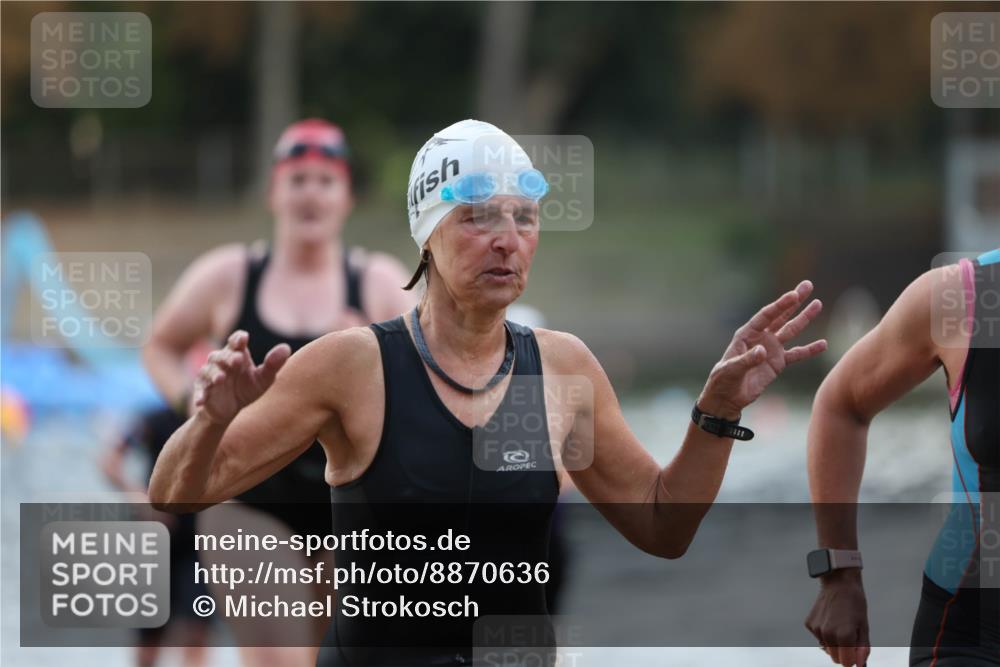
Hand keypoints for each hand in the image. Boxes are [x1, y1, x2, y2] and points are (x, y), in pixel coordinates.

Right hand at [191, 330, 290, 424]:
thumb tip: (286, 348)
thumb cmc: (247, 388)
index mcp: (236, 354)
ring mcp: (210, 376)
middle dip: (229, 357)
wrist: (230, 410)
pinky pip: (199, 391)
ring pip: (208, 371)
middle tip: (238, 359)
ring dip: (214, 374)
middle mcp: (220, 362)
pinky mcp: (202, 391)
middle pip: (221, 355)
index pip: (235, 341)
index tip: (243, 338)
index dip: (238, 339)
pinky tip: (200, 401)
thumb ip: (273, 364)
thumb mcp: (263, 379)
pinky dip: (199, 395)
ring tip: (221, 378)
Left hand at [699, 280, 826, 418]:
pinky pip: (796, 354)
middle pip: (780, 316)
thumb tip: (763, 351)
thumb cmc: (723, 380)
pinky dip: (809, 350)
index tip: (794, 295)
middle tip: (807, 285)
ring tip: (818, 304)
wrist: (727, 397)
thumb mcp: (731, 370)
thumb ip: (747, 360)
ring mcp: (771, 349)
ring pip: (791, 330)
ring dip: (804, 318)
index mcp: (746, 334)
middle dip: (794, 301)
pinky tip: (823, 344)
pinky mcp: (778, 363)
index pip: (766, 316)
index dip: (780, 305)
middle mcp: (760, 337)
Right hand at [805, 570, 869, 666]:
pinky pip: (819, 638)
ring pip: (827, 648)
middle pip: (835, 658)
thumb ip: (862, 648)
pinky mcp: (809, 624)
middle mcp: (828, 634)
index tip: (856, 650)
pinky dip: (825, 633)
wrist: (839, 583)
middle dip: (843, 652)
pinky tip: (830, 619)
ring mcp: (816, 629)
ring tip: (839, 625)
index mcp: (844, 636)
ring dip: (834, 643)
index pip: (846, 663)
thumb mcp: (864, 626)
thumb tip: (859, 664)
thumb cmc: (854, 602)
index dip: (853, 659)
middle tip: (849, 637)